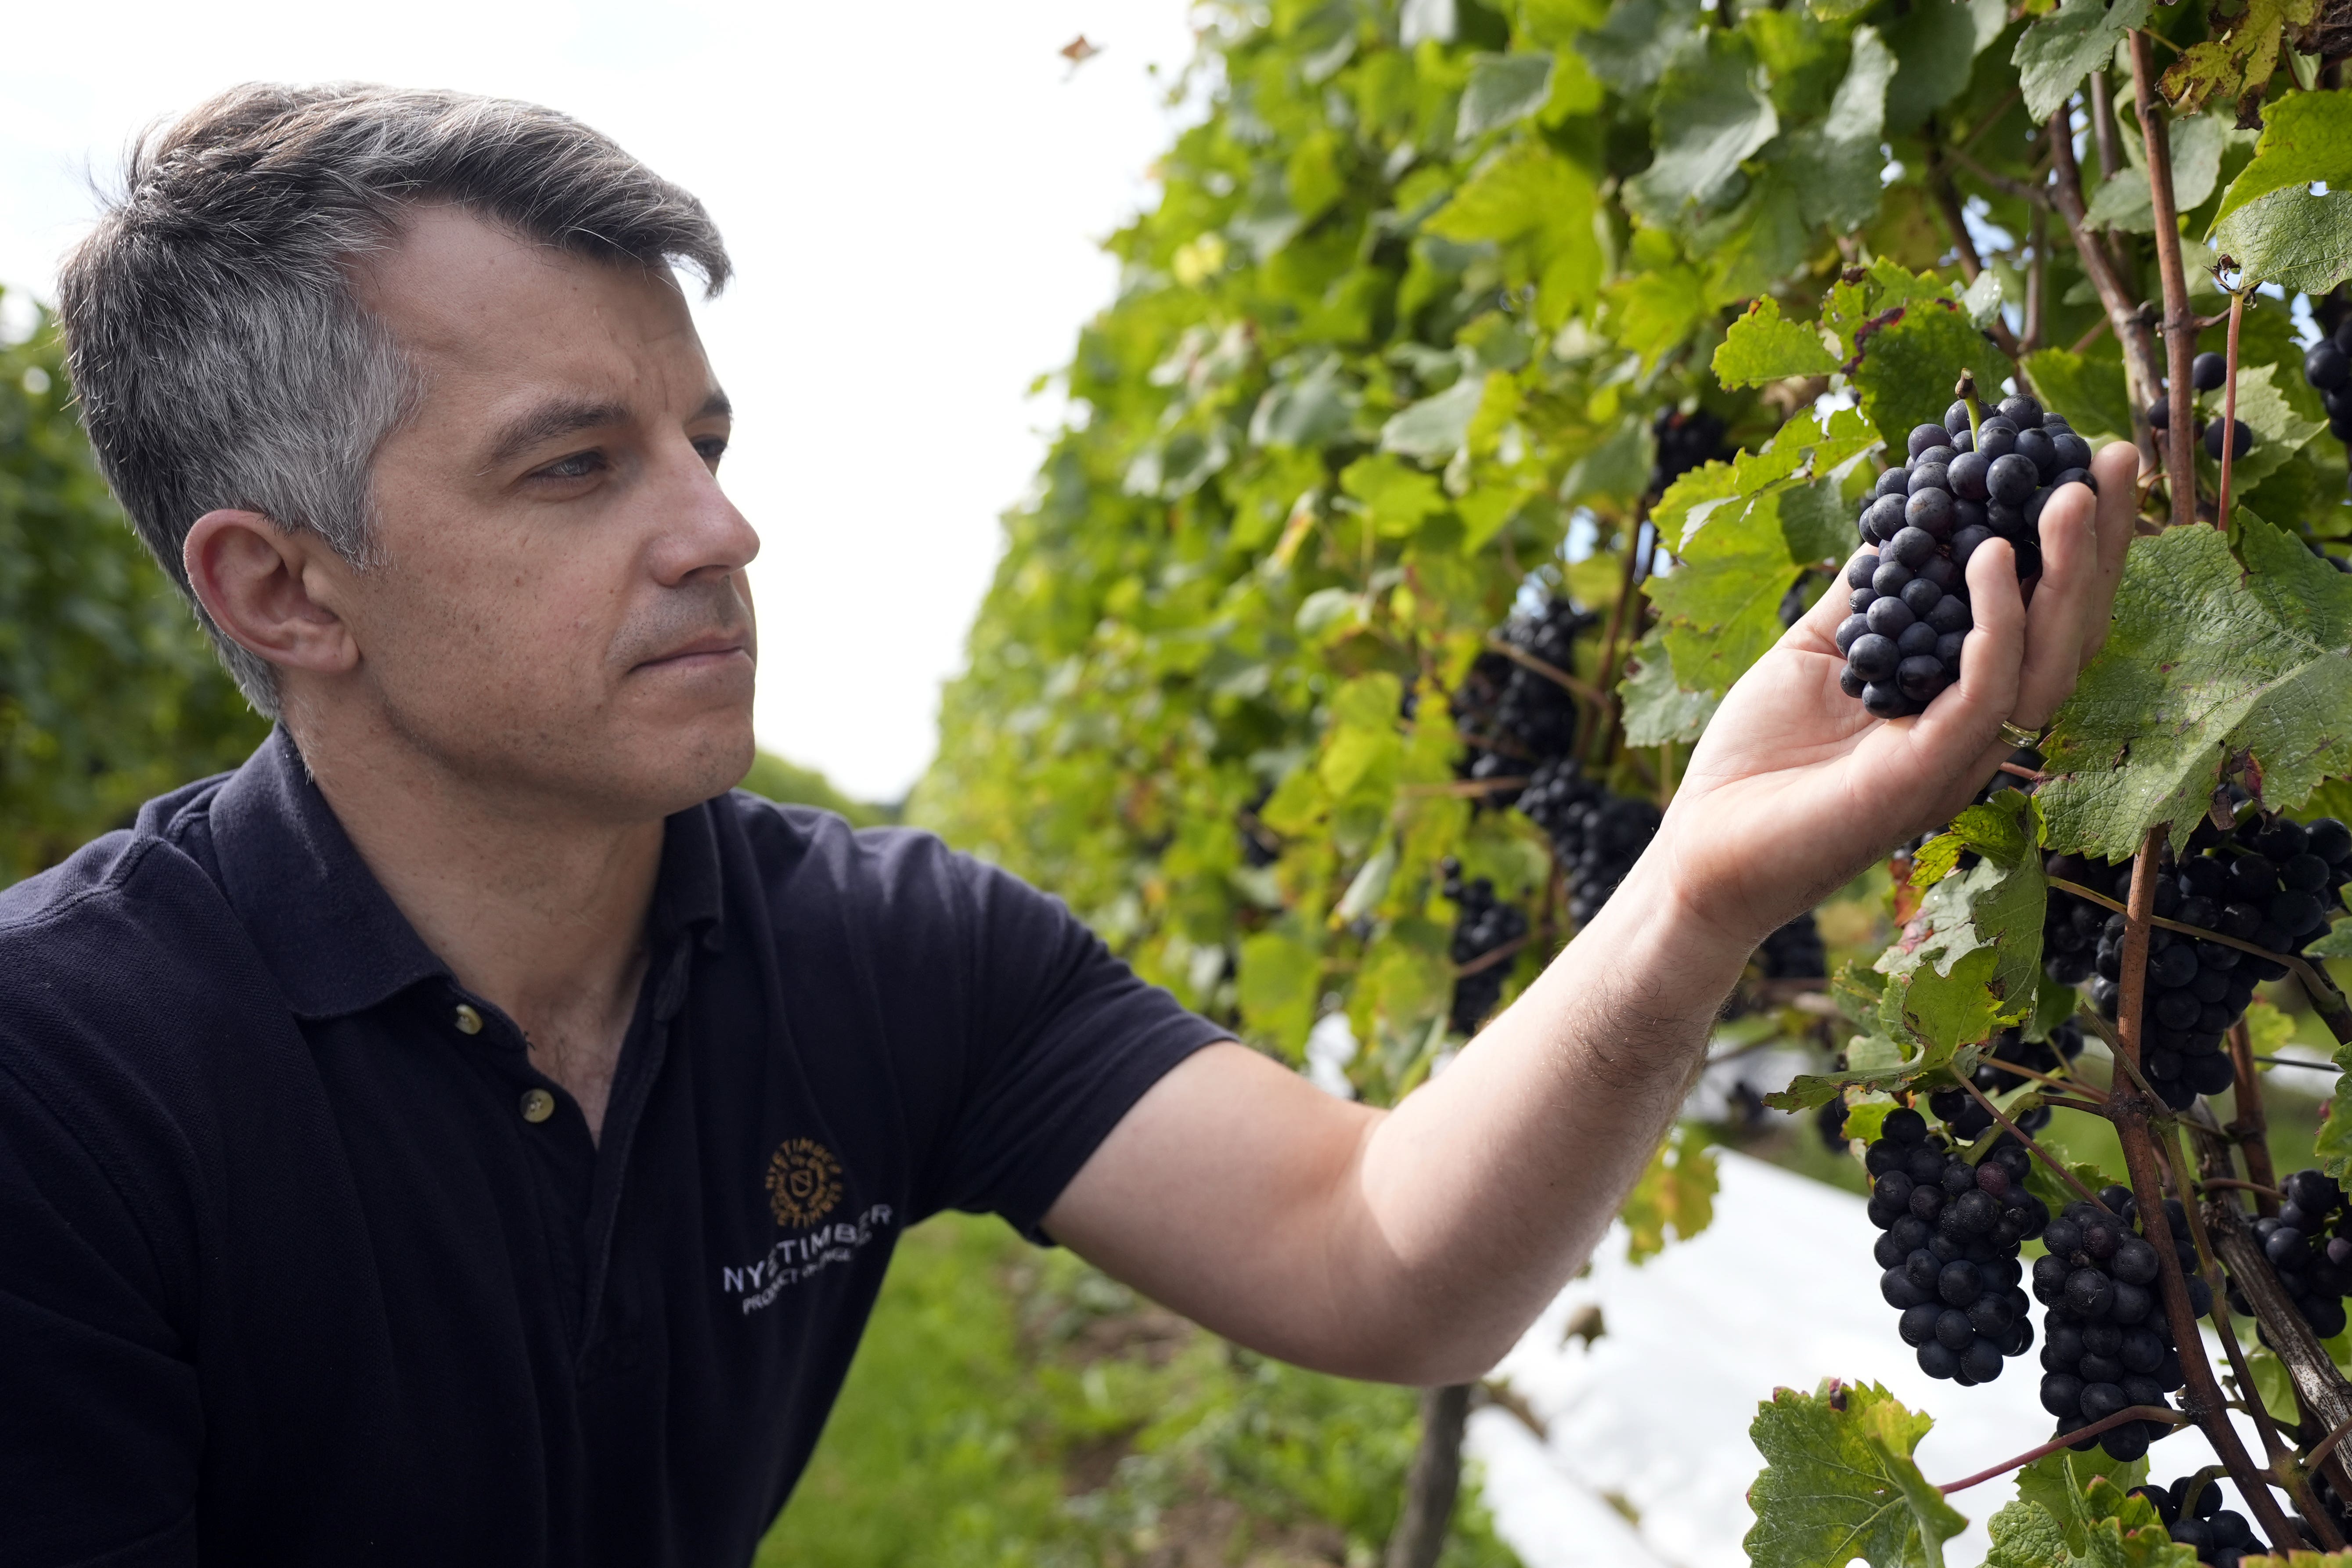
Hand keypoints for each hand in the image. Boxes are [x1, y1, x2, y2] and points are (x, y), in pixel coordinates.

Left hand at [1646, 438, 2138, 949]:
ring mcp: (1956, 757)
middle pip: (2067, 633)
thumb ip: (1869, 595)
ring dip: (2064, 576)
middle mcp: (1976, 729)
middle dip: (2095, 545)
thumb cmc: (1759, 756)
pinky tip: (1989, 561)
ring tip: (2061, 495)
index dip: (2071, 543)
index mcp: (1961, 698)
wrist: (1701, 844)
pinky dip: (1995, 627)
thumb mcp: (1820, 653)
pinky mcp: (1924, 778)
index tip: (2081, 461)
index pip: (2041, 614)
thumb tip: (1901, 516)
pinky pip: (1983, 697)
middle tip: (2107, 458)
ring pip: (2045, 664)